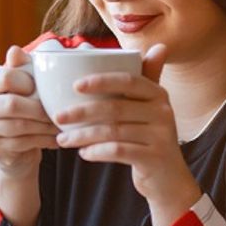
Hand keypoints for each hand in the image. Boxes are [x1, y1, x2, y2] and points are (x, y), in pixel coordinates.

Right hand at [0, 46, 59, 178]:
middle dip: (39, 108)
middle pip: (11, 104)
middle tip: (58, 110)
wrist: (10, 145)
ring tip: (60, 124)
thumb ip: (19, 66)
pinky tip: (56, 138)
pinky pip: (22, 143)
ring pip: (19, 126)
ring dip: (44, 126)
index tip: (42, 89)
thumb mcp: (20, 83)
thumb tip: (14, 51)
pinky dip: (43, 140)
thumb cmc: (18, 105)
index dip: (28, 82)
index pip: (5, 77)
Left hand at [54, 44, 200, 225]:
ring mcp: (161, 136)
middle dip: (82, 112)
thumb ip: (144, 79)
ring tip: (63, 139)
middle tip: (57, 117)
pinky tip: (83, 153)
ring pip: (113, 131)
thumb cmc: (149, 138)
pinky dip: (97, 152)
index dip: (102, 80)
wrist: (168, 178)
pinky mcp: (155, 158)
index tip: (74, 85)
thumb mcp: (148, 108)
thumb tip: (156, 46)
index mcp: (158, 94)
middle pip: (116, 107)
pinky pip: (119, 152)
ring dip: (83, 135)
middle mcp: (163, 112)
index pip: (129, 80)